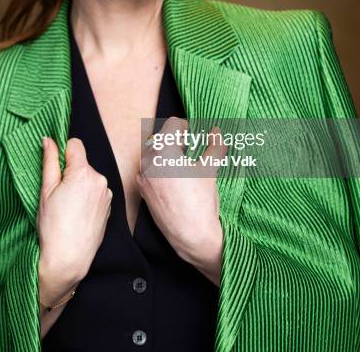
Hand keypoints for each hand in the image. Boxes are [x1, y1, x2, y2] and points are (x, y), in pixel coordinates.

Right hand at [37, 136, 112, 306]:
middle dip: (70, 171)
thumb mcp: (46, 191)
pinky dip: (87, 196)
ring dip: (79, 184)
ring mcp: (107, 194)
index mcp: (83, 173)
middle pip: (82, 163)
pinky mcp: (109, 206)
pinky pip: (96, 192)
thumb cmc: (53, 227)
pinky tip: (77, 213)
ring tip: (67, 206)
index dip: (62, 152)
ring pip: (89, 178)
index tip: (55, 167)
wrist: (68, 259)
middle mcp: (100, 180)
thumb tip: (48, 140)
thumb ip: (49, 161)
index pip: (75, 144)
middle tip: (57, 193)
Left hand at [136, 118, 226, 285]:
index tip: (195, 135)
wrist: (191, 235)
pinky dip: (158, 168)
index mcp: (163, 150)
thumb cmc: (201, 201)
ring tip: (183, 163)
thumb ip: (214, 147)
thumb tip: (218, 132)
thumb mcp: (209, 170)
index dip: (186, 126)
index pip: (172, 124)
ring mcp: (142, 175)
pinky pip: (147, 170)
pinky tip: (173, 179)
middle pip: (159, 137)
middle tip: (190, 148)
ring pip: (152, 153)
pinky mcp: (141, 189)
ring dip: (165, 153)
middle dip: (174, 139)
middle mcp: (148, 160)